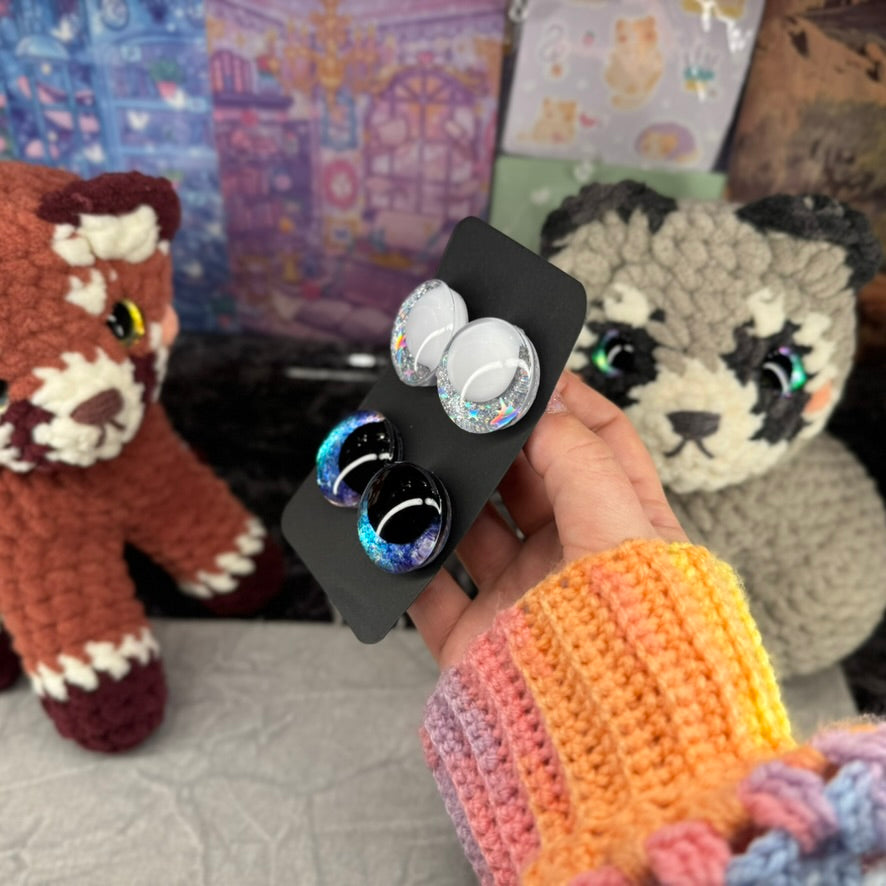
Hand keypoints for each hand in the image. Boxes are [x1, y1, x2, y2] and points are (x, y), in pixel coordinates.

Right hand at [408, 371, 687, 669]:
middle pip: (525, 478)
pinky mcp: (478, 639)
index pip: (598, 441)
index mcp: (625, 525)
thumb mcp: (620, 525)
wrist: (610, 752)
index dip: (564, 398)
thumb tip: (541, 402)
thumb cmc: (642, 641)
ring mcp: (523, 597)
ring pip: (472, 528)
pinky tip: (394, 531)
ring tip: (416, 461)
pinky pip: (430, 591)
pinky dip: (406, 561)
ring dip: (442, 495)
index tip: (526, 367)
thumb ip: (577, 456)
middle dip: (491, 442)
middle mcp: (572, 558)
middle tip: (455, 407)